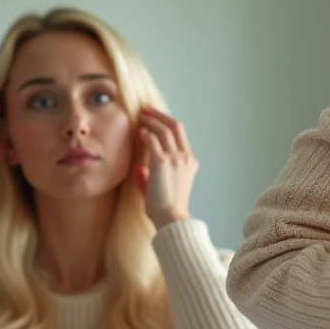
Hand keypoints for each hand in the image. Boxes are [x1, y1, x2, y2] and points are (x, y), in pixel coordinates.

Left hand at [136, 106, 197, 228]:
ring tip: (140, 117)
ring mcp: (176, 159)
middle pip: (175, 126)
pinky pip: (153, 141)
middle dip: (160, 115)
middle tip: (147, 110)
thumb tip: (140, 169)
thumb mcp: (161, 190)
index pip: (180, 135)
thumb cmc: (165, 210)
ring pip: (164, 130)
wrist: (171, 219)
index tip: (154, 119)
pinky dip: (146, 133)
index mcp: (190, 163)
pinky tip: (139, 132)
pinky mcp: (162, 162)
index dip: (167, 123)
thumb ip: (150, 178)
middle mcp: (185, 157)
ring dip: (151, 120)